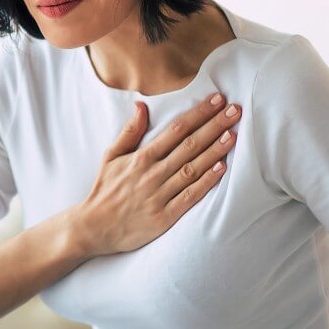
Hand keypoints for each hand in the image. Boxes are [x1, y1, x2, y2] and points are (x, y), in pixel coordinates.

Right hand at [69, 93, 241, 257]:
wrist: (94, 228)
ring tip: (232, 135)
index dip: (198, 114)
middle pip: (189, 145)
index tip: (216, 100)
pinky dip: (205, 183)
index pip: (175, 130)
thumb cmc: (105, 190)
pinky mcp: (164, 217)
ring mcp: (159, 195)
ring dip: (214, 151)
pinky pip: (189, 197)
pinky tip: (221, 170)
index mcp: (141, 157)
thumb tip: (141, 106)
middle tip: (234, 111)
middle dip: (213, 126)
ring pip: (192, 169)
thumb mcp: (111, 156)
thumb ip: (129, 132)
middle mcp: (152, 173)